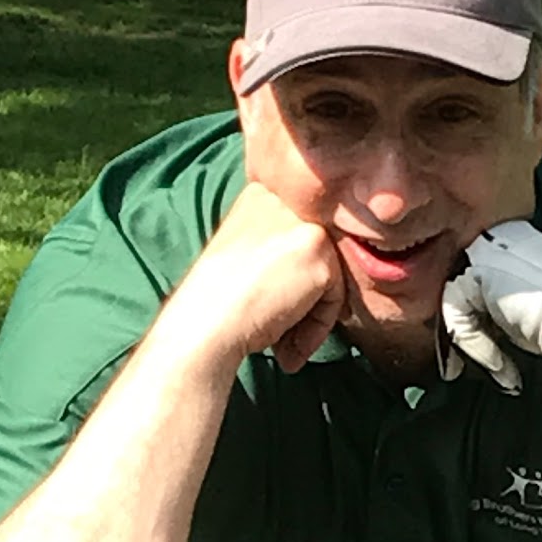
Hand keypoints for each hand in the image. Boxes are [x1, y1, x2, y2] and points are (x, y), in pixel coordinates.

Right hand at [172, 183, 347, 372]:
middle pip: (317, 254)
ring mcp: (302, 222)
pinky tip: (289, 345)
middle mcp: (283, 198)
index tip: (276, 313)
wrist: (205, 322)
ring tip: (286, 347)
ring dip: (311, 318)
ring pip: (328, 275)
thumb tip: (310, 274)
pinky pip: (336, 295)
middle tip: (284, 338)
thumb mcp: (244, 254)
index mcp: (260, 194)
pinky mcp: (318, 251)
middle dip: (306, 301)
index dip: (293, 280)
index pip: (298, 237)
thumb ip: (277, 249)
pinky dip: (318, 326)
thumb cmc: (216, 302)